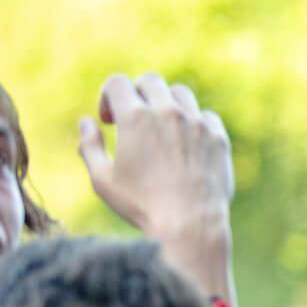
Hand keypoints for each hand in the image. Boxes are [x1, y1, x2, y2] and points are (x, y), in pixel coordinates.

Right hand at [79, 74, 233, 243]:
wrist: (191, 225)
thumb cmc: (142, 205)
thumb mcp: (102, 179)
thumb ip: (89, 146)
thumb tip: (87, 123)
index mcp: (135, 117)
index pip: (117, 82)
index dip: (107, 97)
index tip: (109, 121)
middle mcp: (168, 112)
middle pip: (149, 81)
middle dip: (137, 95)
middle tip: (134, 121)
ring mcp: (197, 123)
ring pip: (180, 94)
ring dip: (167, 104)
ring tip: (162, 129)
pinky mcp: (218, 138)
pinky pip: (206, 116)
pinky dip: (194, 122)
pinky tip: (187, 142)